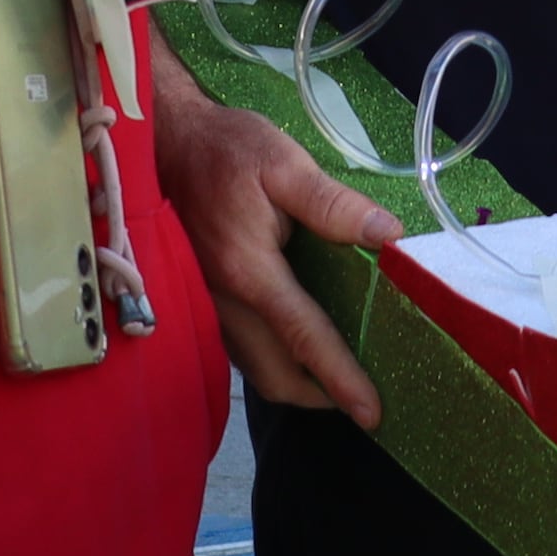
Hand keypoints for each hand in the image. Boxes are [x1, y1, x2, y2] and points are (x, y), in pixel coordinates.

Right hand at [148, 80, 399, 424]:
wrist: (167, 142)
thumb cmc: (228, 150)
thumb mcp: (284, 163)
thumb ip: (334, 204)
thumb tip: (389, 236)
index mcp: (248, 271)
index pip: (304, 337)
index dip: (340, 378)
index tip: (372, 413)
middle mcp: (224, 301)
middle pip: (275, 375)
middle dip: (321, 396)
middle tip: (364, 396)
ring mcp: (209, 306)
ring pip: (255, 369)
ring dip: (297, 381)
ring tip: (341, 376)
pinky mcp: (204, 301)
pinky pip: (241, 350)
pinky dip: (275, 360)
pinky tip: (300, 345)